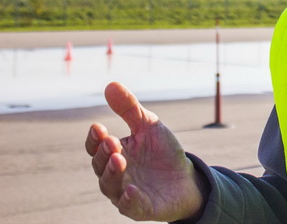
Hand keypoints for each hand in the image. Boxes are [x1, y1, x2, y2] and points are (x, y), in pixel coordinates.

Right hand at [85, 82, 208, 221]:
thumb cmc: (162, 151)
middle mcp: (114, 175)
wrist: (186, 178)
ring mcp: (125, 192)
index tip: (99, 127)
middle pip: (100, 166)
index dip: (94, 139)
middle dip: (104, 154)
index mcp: (114, 153)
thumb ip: (129, 108)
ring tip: (120, 159)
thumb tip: (110, 84)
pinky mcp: (140, 208)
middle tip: (113, 141)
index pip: (96, 147)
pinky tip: (131, 190)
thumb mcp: (149, 125)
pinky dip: (128, 199)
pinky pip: (129, 207)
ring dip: (112, 173)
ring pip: (110, 186)